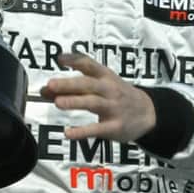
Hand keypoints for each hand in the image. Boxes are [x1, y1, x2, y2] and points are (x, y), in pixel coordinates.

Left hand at [43, 53, 157, 143]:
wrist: (148, 112)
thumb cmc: (118, 96)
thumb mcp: (100, 86)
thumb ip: (73, 87)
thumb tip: (45, 90)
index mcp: (105, 76)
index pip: (89, 64)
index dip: (74, 60)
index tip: (59, 59)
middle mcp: (109, 89)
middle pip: (88, 84)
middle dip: (69, 84)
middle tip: (51, 85)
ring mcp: (113, 107)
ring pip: (92, 103)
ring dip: (75, 102)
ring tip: (58, 103)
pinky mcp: (115, 126)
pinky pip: (97, 129)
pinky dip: (82, 131)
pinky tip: (69, 133)